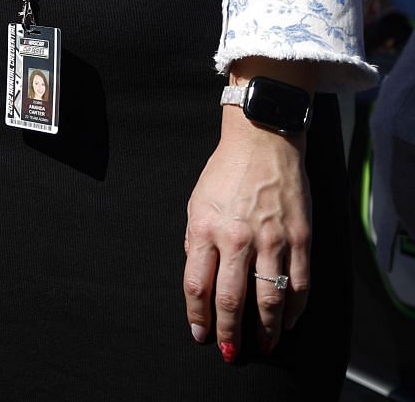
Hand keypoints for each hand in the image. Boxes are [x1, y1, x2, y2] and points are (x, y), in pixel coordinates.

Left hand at [183, 66, 313, 360]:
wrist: (262, 142)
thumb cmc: (224, 174)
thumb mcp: (196, 205)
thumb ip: (197, 243)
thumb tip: (200, 279)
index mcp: (204, 230)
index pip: (197, 286)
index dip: (198, 316)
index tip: (201, 334)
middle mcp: (237, 239)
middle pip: (231, 299)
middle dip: (230, 332)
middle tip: (231, 352)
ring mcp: (271, 240)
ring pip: (269, 299)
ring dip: (266, 329)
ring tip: (264, 345)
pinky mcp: (300, 239)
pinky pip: (299, 283)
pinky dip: (295, 308)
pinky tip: (290, 320)